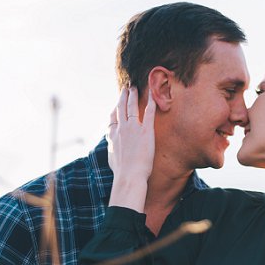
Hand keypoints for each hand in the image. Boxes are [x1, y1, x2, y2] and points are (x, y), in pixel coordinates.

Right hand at [106, 86, 156, 211]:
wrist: (129, 176)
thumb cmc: (122, 172)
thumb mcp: (111, 157)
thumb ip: (112, 147)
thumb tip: (111, 145)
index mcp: (112, 135)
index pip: (113, 117)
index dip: (115, 108)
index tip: (117, 102)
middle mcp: (121, 128)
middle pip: (120, 107)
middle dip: (123, 96)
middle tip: (126, 87)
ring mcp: (133, 128)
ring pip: (132, 106)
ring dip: (133, 95)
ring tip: (135, 87)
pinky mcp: (146, 131)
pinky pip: (149, 112)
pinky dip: (151, 101)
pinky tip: (153, 94)